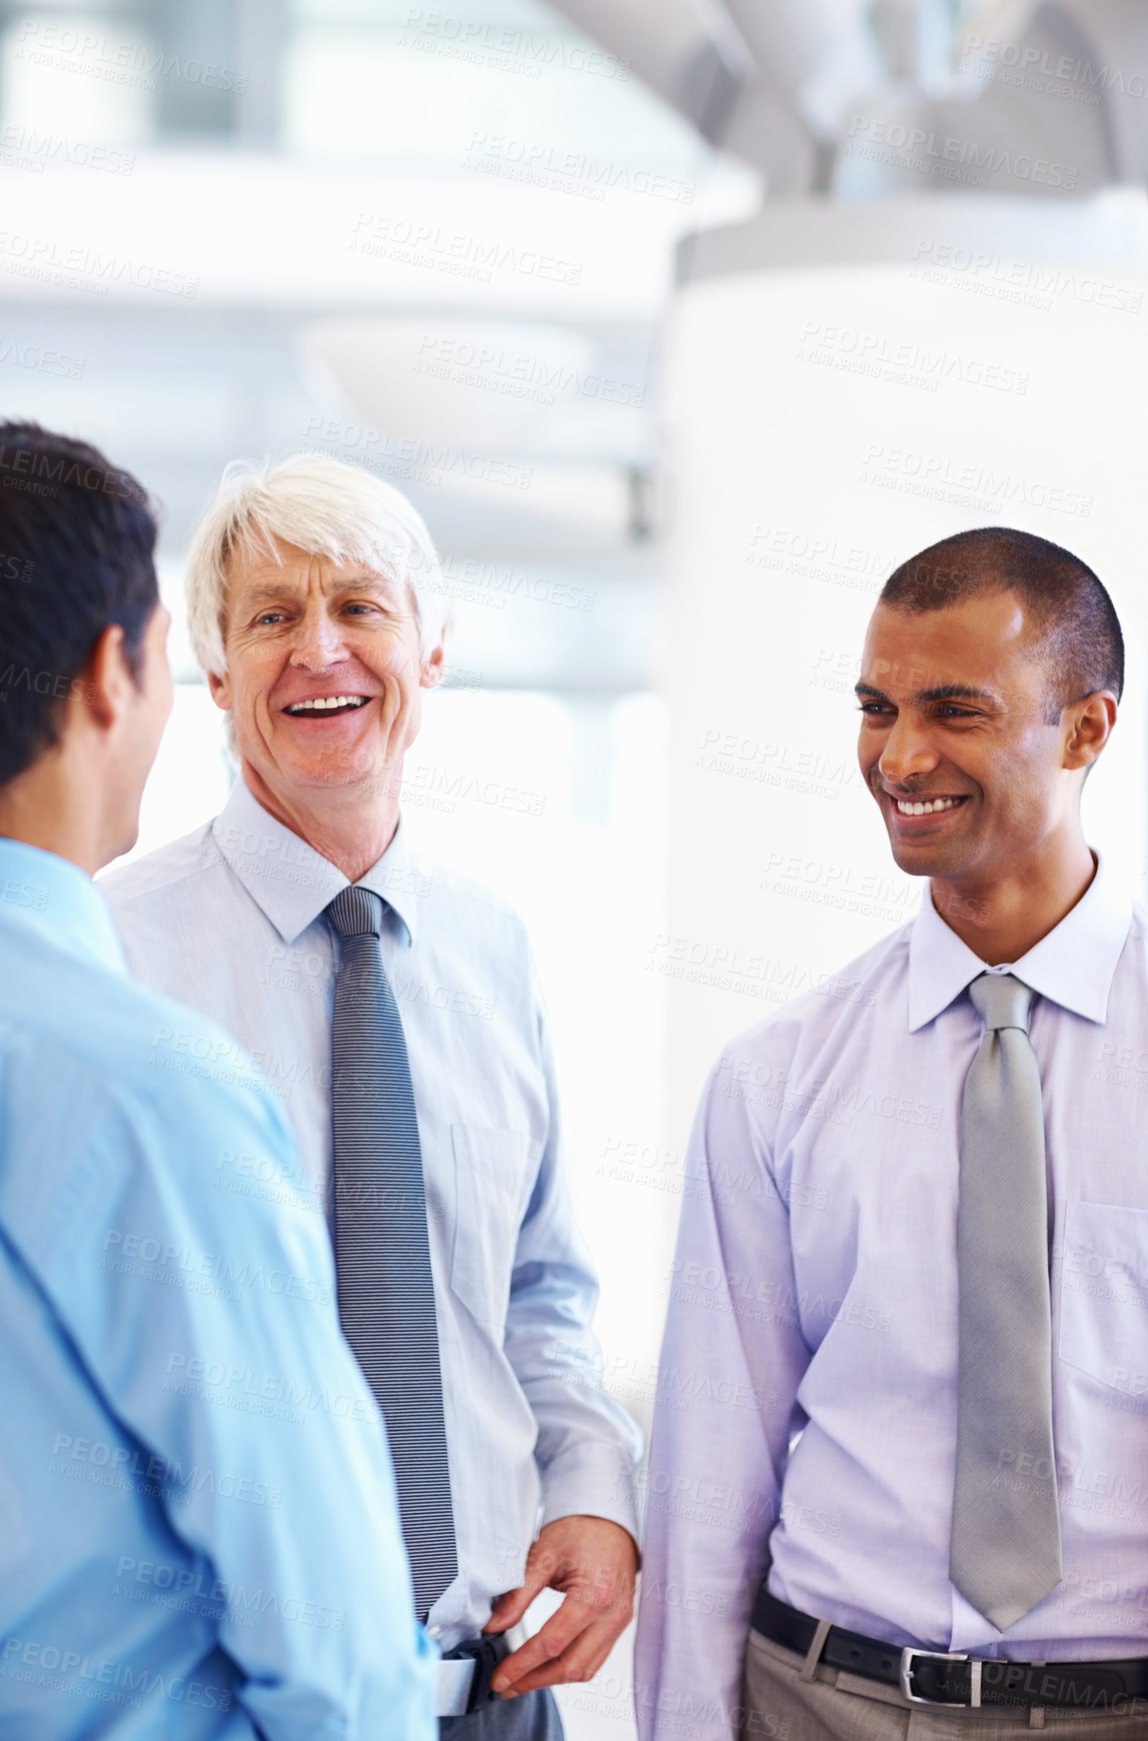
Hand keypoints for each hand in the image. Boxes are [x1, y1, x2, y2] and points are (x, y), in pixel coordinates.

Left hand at [484, 1515, 637, 1697]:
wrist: (609, 1518)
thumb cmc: (579, 1530)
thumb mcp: (544, 1554)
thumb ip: (519, 1593)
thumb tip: (493, 1627)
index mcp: (595, 1595)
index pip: (553, 1643)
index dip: (522, 1665)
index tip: (499, 1678)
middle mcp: (613, 1615)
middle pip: (571, 1666)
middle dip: (534, 1681)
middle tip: (504, 1687)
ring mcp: (619, 1622)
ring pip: (585, 1668)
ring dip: (551, 1680)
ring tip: (521, 1681)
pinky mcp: (619, 1624)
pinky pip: (595, 1658)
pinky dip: (569, 1667)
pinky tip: (546, 1667)